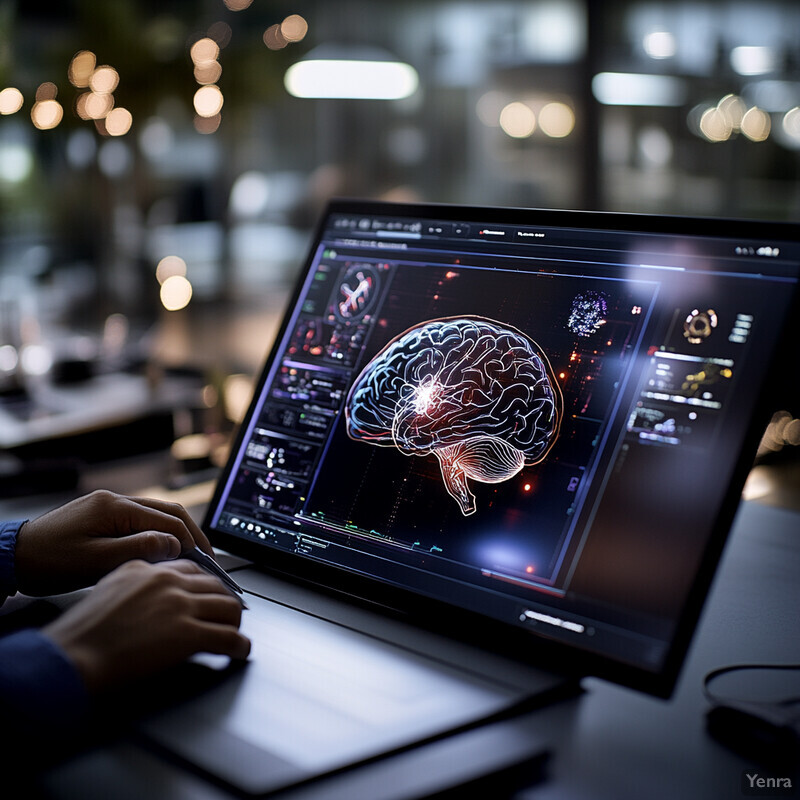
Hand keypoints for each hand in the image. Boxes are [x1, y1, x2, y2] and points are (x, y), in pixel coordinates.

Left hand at [15, 490, 214, 595]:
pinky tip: (166, 551)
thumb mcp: (95, 562)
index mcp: (114, 507)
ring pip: (158, 514)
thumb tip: (174, 544)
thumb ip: (138, 550)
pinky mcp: (104, 515)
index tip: (205, 563)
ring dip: (179, 533)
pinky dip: (161, 533)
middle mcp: (115, 500)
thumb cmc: (48, 563)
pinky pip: (143, 520)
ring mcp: (110, 506)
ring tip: (193, 556)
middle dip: (193, 533)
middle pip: (169, 511)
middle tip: (208, 559)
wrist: (13, 558)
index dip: (192, 541)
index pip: (168, 520)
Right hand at [43, 559, 250, 692]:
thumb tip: (152, 595)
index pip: (191, 568)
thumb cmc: (81, 634)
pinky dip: (239, 646)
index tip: (210, 593)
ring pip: (227, 606)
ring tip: (234, 633)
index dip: (205, 582)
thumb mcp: (108, 590)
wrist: (72, 657)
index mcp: (147, 569)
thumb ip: (136, 585)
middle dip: (224, 600)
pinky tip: (239, 652)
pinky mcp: (187, 634)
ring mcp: (179, 606)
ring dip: (235, 621)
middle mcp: (167, 582)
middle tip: (227, 615)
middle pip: (214, 584)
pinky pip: (227, 637)